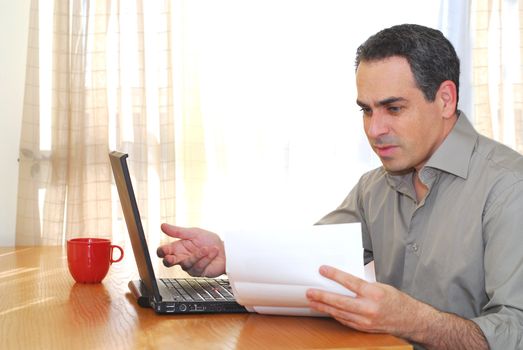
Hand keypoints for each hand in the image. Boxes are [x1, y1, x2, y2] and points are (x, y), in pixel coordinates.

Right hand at [156, 224, 225, 276]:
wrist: (225, 249)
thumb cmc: (209, 241)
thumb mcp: (193, 233)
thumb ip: (178, 231)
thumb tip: (163, 226)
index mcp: (178, 247)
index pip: (163, 252)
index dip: (161, 252)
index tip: (165, 250)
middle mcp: (182, 258)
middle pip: (168, 262)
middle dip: (169, 260)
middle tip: (171, 258)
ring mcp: (189, 266)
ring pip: (186, 264)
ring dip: (197, 255)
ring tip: (207, 248)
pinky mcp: (199, 272)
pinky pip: (198, 267)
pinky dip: (206, 258)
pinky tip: (212, 252)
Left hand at [306, 265, 425, 336]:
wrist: (410, 320)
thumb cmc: (397, 301)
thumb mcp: (381, 286)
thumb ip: (363, 285)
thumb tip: (344, 280)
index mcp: (374, 293)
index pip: (350, 282)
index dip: (335, 275)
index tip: (323, 270)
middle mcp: (369, 308)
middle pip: (340, 301)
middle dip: (322, 296)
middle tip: (310, 292)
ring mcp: (366, 320)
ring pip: (339, 313)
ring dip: (324, 307)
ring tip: (312, 302)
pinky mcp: (364, 328)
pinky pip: (345, 320)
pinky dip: (334, 315)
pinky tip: (326, 310)